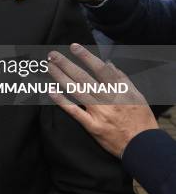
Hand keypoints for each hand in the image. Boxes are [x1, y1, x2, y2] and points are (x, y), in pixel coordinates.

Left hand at [47, 43, 157, 157]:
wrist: (143, 146)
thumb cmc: (140, 119)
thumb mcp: (138, 96)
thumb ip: (122, 79)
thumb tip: (109, 64)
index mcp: (119, 91)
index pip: (100, 69)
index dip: (86, 57)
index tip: (74, 47)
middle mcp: (108, 100)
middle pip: (83, 78)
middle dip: (67, 64)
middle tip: (53, 55)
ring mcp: (99, 113)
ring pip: (77, 91)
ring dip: (61, 78)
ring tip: (49, 67)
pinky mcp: (92, 126)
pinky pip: (74, 112)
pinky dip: (62, 102)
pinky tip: (51, 91)